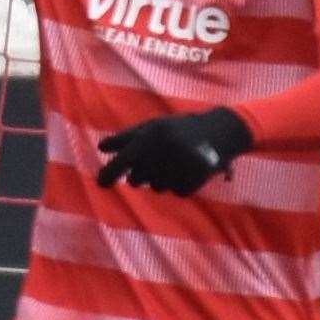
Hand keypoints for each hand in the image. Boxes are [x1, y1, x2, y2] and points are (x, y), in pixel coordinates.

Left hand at [96, 107, 251, 195]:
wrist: (219, 131)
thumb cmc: (178, 128)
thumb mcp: (151, 127)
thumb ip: (125, 138)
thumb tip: (100, 147)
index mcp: (149, 137)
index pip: (123, 160)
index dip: (109, 174)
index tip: (100, 184)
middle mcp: (161, 153)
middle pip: (136, 180)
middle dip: (141, 174)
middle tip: (155, 161)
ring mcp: (178, 168)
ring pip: (156, 187)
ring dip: (161, 179)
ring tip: (175, 161)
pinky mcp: (194, 181)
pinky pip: (176, 192)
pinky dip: (179, 184)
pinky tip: (188, 169)